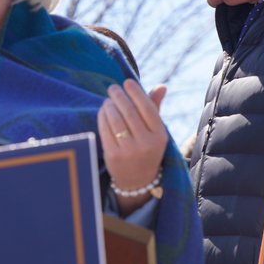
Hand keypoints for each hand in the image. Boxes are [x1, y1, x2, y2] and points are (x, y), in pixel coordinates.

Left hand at [98, 80, 168, 213]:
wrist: (138, 180)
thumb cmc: (147, 148)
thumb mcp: (156, 132)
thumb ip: (155, 108)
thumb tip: (161, 86)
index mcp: (159, 136)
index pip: (147, 108)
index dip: (136, 93)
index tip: (127, 82)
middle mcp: (146, 143)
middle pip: (129, 112)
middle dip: (119, 97)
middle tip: (112, 88)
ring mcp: (129, 151)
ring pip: (115, 120)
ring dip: (109, 106)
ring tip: (107, 100)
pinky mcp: (113, 156)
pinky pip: (105, 131)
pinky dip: (102, 118)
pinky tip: (102, 111)